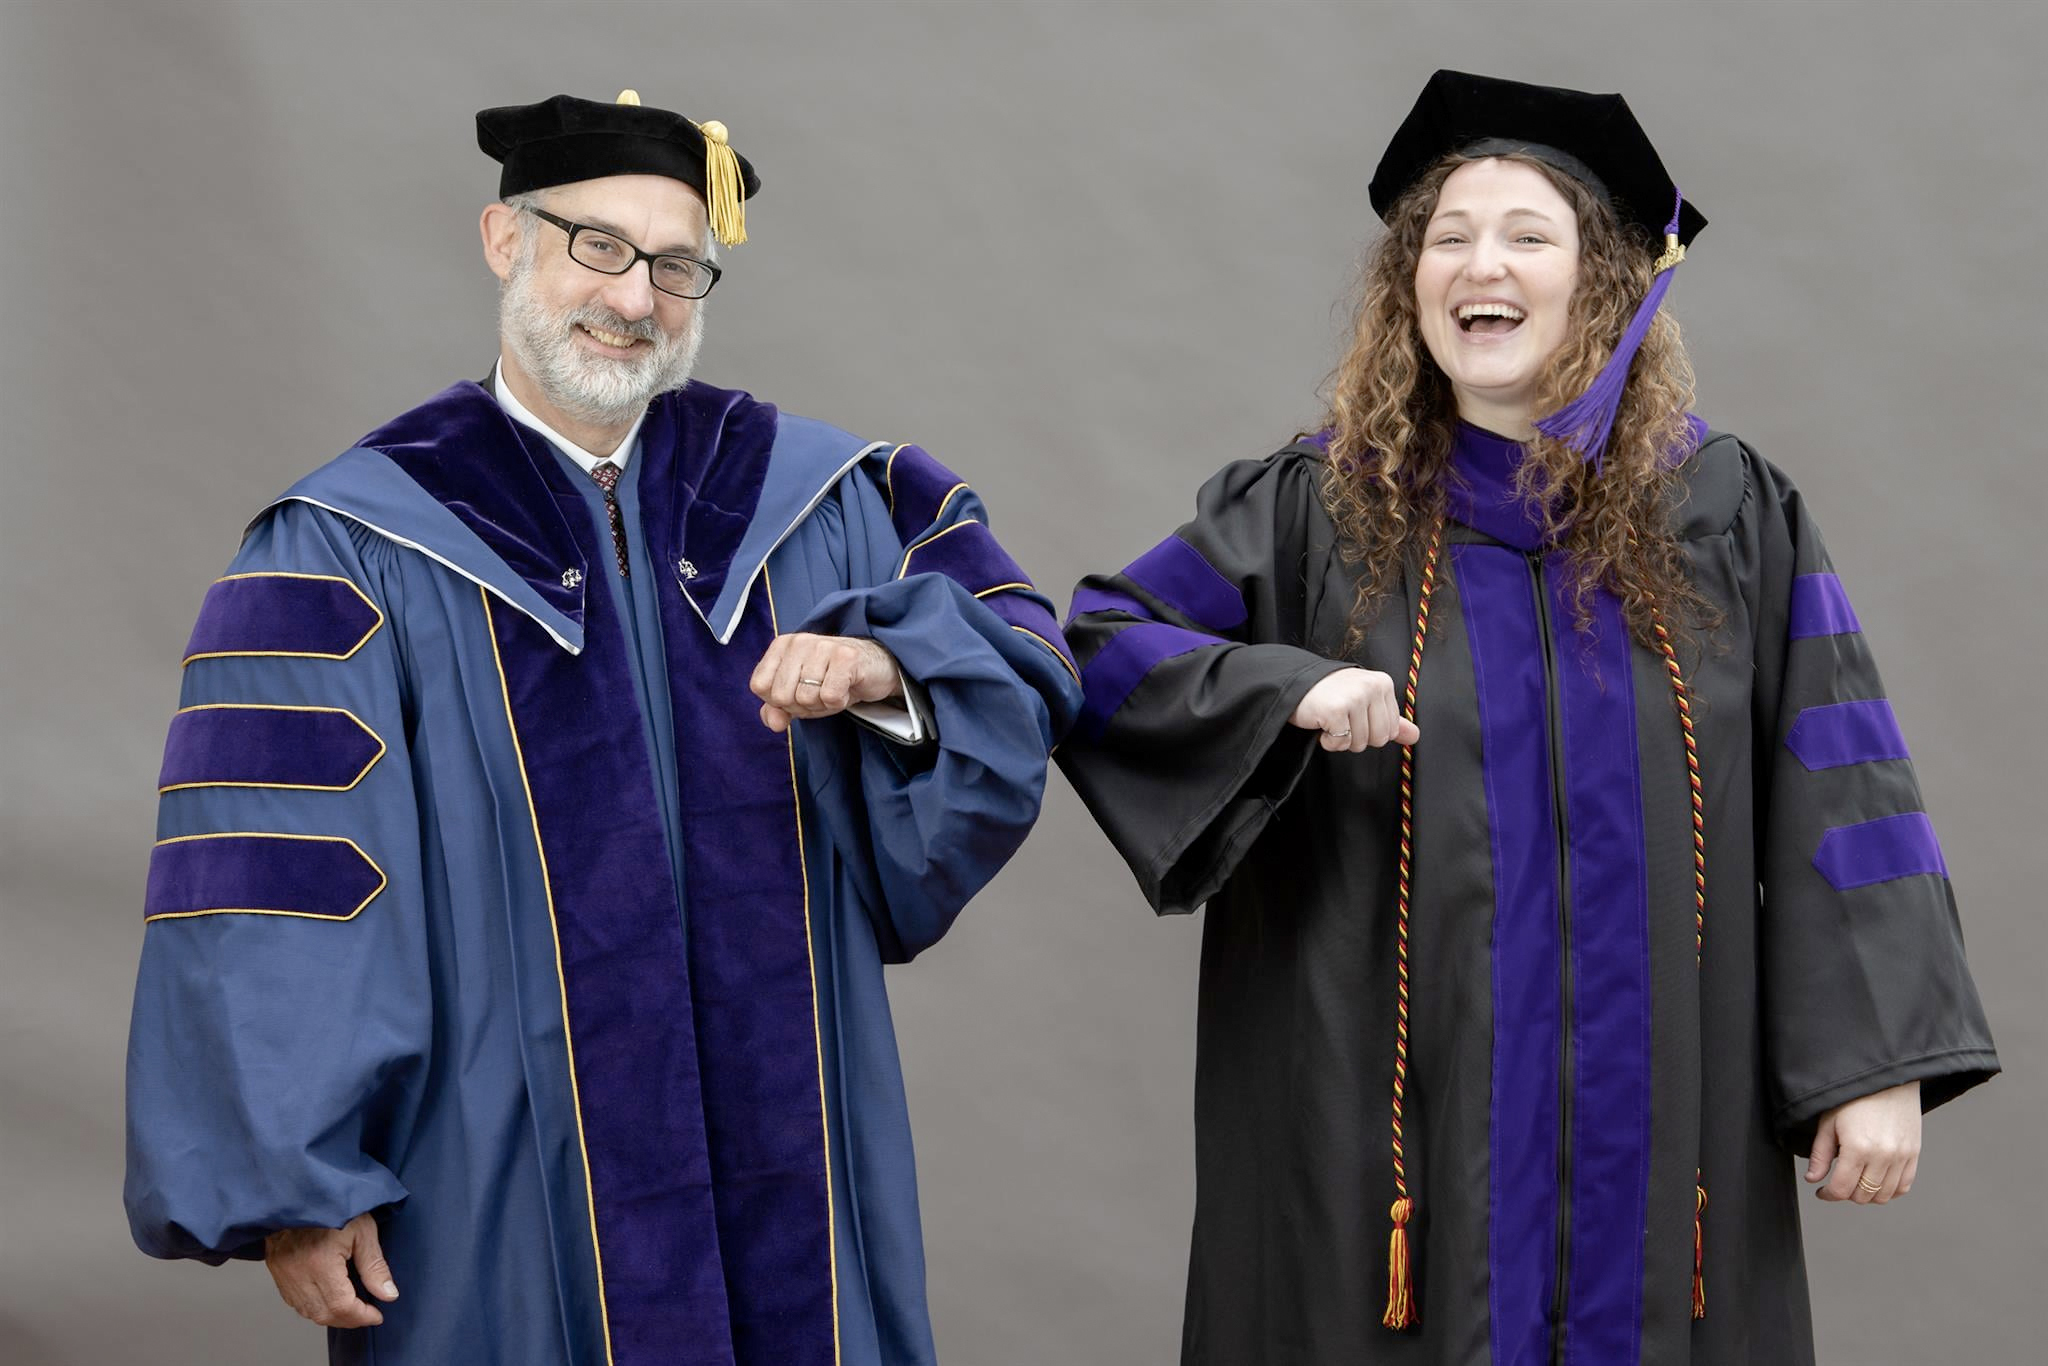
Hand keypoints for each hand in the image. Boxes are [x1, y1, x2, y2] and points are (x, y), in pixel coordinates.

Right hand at [264, 1212, 398, 1326]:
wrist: (297, 1190)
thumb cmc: (333, 1203)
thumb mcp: (363, 1230)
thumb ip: (375, 1266)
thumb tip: (388, 1295)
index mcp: (320, 1263)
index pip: (342, 1307)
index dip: (362, 1316)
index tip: (377, 1315)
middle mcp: (298, 1274)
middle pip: (323, 1315)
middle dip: (349, 1319)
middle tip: (367, 1313)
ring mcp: (284, 1275)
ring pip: (307, 1312)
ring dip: (331, 1315)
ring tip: (351, 1308)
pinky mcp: (277, 1271)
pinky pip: (294, 1301)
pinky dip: (313, 1307)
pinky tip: (328, 1298)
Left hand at [750, 633, 903, 732]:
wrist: (874, 669)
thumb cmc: (831, 680)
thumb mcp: (798, 696)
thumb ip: (776, 710)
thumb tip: (773, 722)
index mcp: (781, 645)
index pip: (760, 686)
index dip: (779, 701)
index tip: (798, 691)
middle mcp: (799, 641)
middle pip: (781, 696)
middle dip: (801, 705)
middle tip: (820, 692)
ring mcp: (823, 646)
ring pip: (806, 698)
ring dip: (822, 704)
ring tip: (835, 689)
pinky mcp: (846, 657)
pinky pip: (830, 697)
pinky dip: (839, 702)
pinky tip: (846, 689)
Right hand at [1287, 667, 1419, 751]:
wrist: (1295, 684)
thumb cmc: (1330, 694)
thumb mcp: (1365, 702)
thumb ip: (1391, 720)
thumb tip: (1414, 736)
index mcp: (1383, 683)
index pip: (1391, 729)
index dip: (1370, 730)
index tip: (1354, 715)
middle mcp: (1371, 687)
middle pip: (1379, 739)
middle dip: (1358, 737)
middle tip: (1342, 719)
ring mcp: (1354, 697)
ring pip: (1360, 743)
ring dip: (1341, 739)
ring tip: (1330, 720)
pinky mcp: (1336, 710)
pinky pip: (1341, 744)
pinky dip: (1328, 742)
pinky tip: (1321, 724)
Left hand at [1806, 1080, 1921, 1204]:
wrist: (1887, 1078)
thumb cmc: (1854, 1096)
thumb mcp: (1828, 1122)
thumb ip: (1820, 1154)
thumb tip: (1813, 1178)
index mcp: (1858, 1148)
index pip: (1842, 1189)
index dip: (1828, 1194)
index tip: (1822, 1191)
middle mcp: (1883, 1156)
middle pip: (1863, 1196)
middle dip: (1846, 1193)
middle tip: (1837, 1182)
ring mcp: (1902, 1157)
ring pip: (1884, 1196)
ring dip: (1868, 1194)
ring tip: (1856, 1181)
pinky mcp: (1914, 1154)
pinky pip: (1904, 1186)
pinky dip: (1890, 1191)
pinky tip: (1876, 1181)